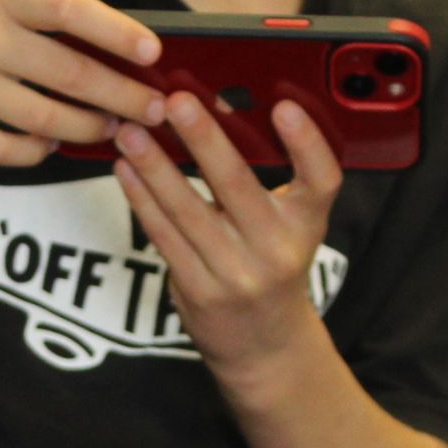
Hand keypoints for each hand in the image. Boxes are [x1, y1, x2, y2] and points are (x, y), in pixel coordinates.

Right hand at [0, 0, 168, 166]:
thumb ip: (44, 19)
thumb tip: (118, 54)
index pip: (69, 9)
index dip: (116, 32)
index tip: (153, 52)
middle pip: (70, 74)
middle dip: (123, 96)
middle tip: (154, 109)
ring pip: (45, 118)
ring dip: (89, 128)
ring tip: (111, 129)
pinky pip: (6, 149)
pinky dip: (39, 150)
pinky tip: (54, 143)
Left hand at [111, 92, 340, 374]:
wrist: (264, 346)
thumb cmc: (273, 268)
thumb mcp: (290, 227)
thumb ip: (269, 181)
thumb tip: (215, 115)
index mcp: (307, 224)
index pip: (322, 180)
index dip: (307, 144)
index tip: (285, 107)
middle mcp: (277, 249)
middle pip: (238, 184)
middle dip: (203, 138)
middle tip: (175, 101)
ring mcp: (236, 273)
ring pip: (188, 209)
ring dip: (154, 165)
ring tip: (131, 131)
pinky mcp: (199, 290)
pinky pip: (164, 235)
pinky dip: (141, 198)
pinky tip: (125, 169)